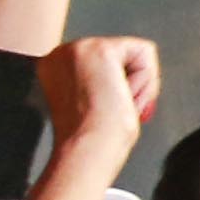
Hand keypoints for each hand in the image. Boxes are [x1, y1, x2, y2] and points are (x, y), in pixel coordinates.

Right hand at [40, 33, 160, 159]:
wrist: (86, 151)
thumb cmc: (90, 142)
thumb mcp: (90, 105)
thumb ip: (98, 84)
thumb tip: (127, 83)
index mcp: (53, 69)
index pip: (105, 64)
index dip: (118, 90)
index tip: (110, 114)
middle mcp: (60, 54)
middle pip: (121, 55)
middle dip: (129, 85)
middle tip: (113, 112)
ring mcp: (77, 49)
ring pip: (135, 53)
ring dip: (137, 86)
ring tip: (115, 107)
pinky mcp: (100, 49)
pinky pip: (144, 52)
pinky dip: (146, 80)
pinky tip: (124, 98)